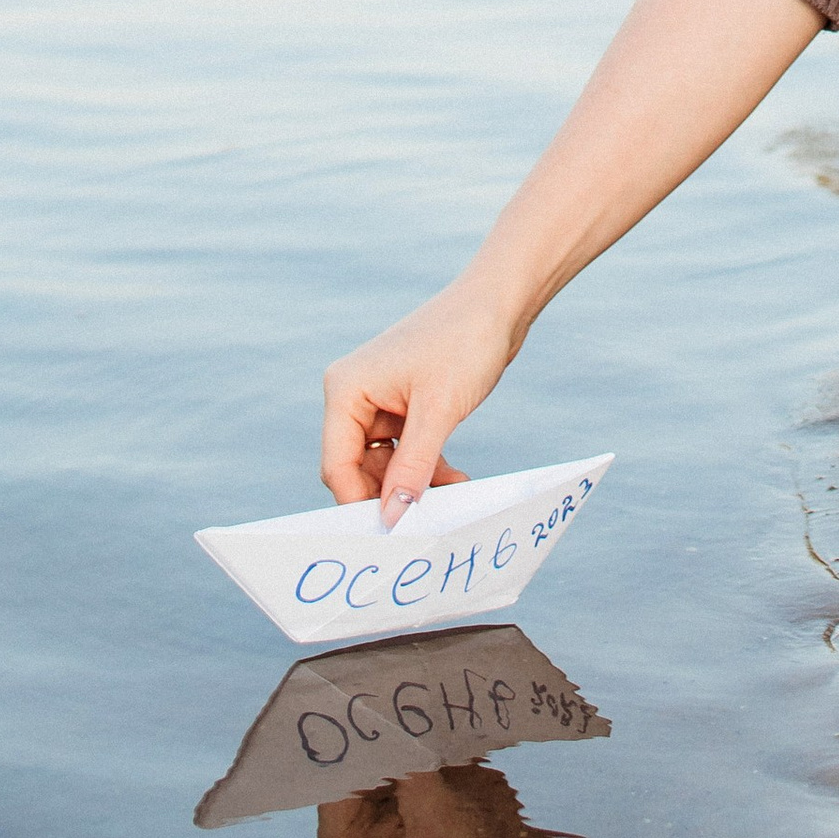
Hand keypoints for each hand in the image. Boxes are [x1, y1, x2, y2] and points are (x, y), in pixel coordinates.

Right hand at [322, 282, 512, 523]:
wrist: (500, 302)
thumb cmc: (465, 342)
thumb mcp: (438, 411)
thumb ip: (412, 468)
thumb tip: (391, 519)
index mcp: (346, 390)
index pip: (338, 466)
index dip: (360, 503)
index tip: (391, 535)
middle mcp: (355, 394)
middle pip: (358, 469)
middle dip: (390, 494)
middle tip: (425, 521)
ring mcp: (380, 398)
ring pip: (385, 463)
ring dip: (413, 483)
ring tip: (452, 495)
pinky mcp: (405, 402)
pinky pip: (405, 449)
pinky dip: (425, 467)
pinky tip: (454, 479)